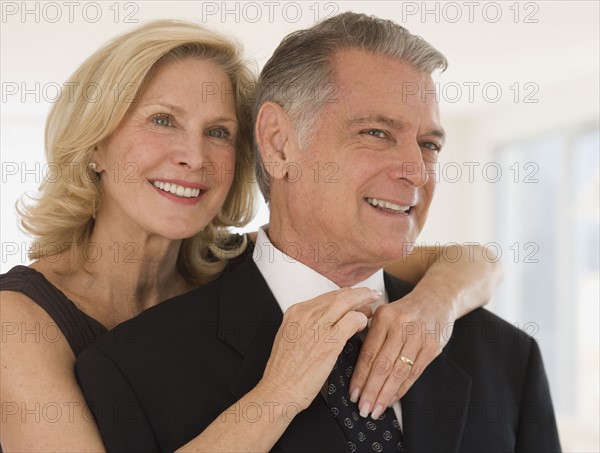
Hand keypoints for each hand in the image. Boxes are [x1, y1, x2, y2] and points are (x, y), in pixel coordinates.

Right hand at [258, 287, 378, 410]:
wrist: (278, 389)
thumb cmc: (285, 371)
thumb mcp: (291, 338)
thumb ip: (307, 325)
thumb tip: (328, 321)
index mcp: (296, 312)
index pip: (327, 295)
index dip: (345, 296)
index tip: (354, 299)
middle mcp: (306, 314)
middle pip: (339, 295)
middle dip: (359, 294)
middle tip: (370, 297)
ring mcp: (317, 325)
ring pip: (348, 301)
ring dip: (364, 304)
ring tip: (370, 310)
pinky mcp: (329, 340)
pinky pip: (353, 320)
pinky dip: (362, 320)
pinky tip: (363, 326)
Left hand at [349, 289, 454, 418]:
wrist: (436, 299)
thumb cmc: (404, 311)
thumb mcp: (384, 314)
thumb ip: (371, 335)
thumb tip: (356, 370)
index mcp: (384, 317)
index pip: (368, 352)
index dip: (359, 376)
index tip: (353, 393)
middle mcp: (401, 326)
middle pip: (382, 365)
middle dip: (371, 390)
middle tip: (363, 409)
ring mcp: (418, 337)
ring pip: (399, 372)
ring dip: (385, 394)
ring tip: (376, 410)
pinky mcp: (432, 347)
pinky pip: (414, 373)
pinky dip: (402, 388)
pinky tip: (392, 399)